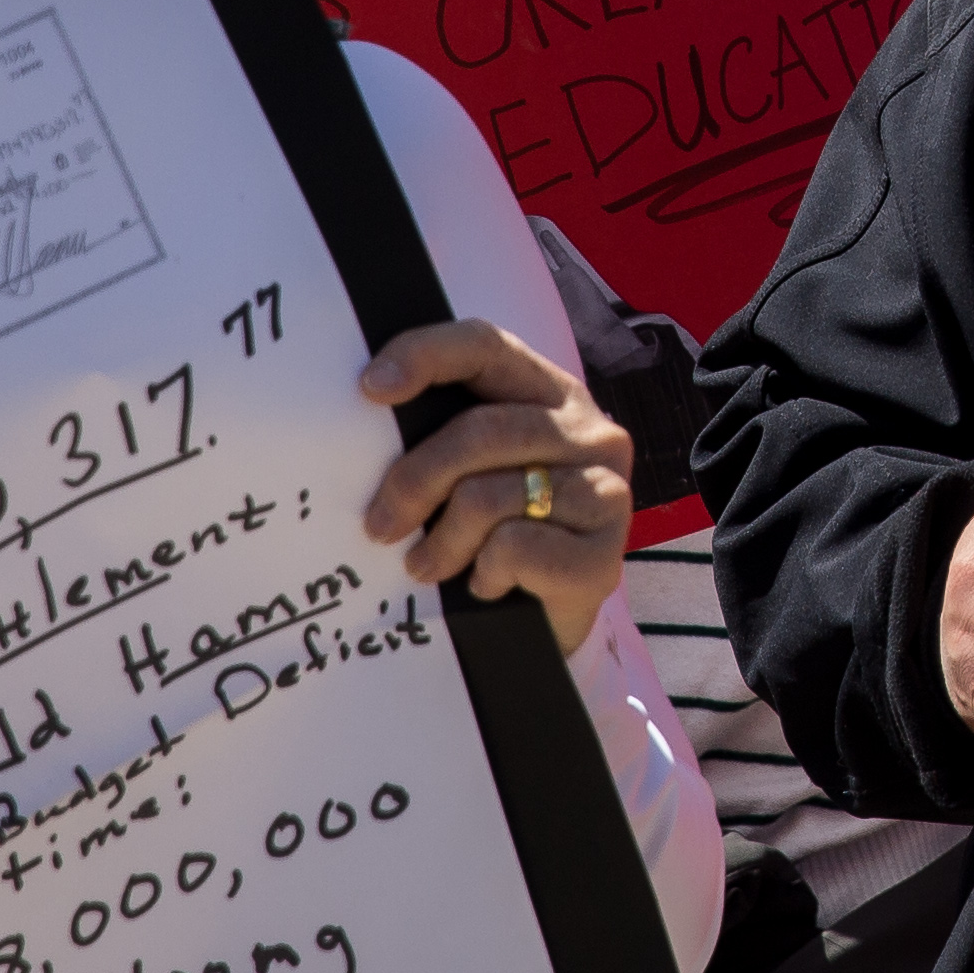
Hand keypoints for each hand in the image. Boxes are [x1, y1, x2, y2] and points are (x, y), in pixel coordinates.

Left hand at [357, 320, 636, 651]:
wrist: (548, 627)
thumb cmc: (497, 537)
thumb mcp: (472, 473)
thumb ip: (444, 437)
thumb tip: (365, 411)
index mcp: (551, 394)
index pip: (487, 345)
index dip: (426, 355)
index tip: (369, 388)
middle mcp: (591, 432)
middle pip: (480, 430)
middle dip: (415, 480)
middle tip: (381, 526)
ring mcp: (608, 491)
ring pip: (491, 496)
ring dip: (443, 542)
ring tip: (427, 567)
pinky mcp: (604, 554)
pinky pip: (514, 547)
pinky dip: (483, 573)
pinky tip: (486, 584)